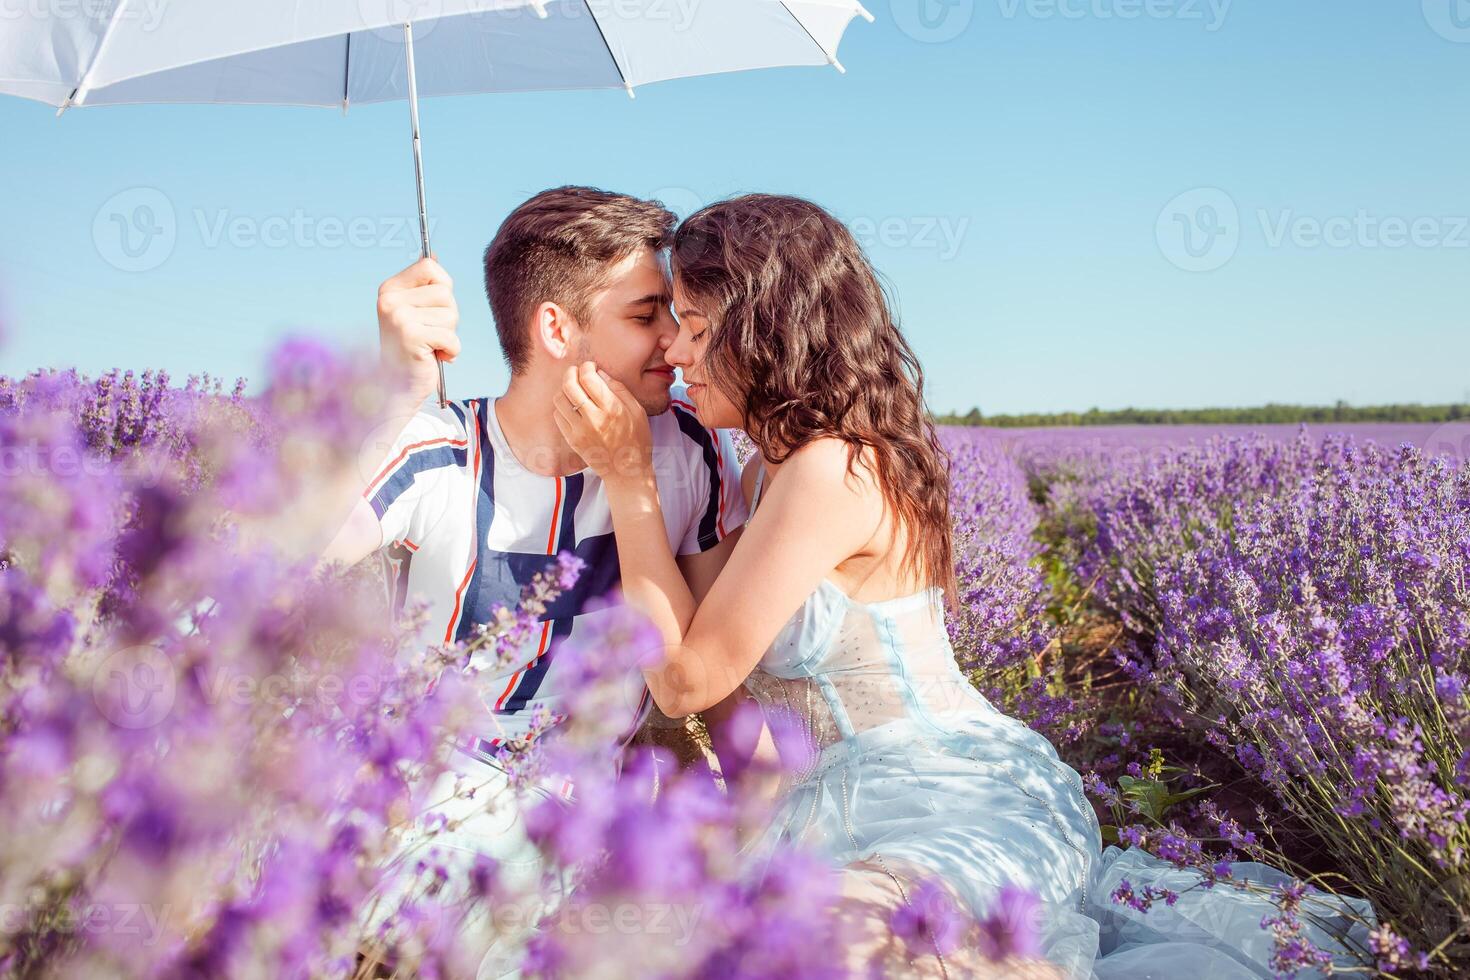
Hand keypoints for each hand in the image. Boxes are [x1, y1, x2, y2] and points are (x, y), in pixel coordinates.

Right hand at [376, 256, 459, 403]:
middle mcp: (390, 300)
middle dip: (448, 316)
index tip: (431, 309)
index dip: (442, 287)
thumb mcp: (415, 312)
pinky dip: (450, 351)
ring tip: (430, 346)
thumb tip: (433, 255)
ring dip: (449, 335)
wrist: (397, 388)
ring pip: (451, 315)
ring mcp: (398, 318)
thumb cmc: (412, 349)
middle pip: (445, 292)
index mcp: (389, 289)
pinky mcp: (410, 337)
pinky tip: (433, 357)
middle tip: (430, 334)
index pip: (430, 266)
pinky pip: (451, 337)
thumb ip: (425, 286)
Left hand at [552, 362, 652, 483]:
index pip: (589, 378)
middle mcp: (593, 418)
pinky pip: (558, 416)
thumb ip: (619, 389)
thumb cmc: (636, 439)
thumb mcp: (637, 411)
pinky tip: (572, 407)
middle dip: (570, 373)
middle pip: (569, 385)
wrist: (627, 471)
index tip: (590, 367)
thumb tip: (600, 373)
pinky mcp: (572, 440)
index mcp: (611, 408)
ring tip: (573, 390)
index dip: (586, 367)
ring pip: (560, 399)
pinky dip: (562, 407)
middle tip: (575, 372)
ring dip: (565, 389)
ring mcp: (580, 431)